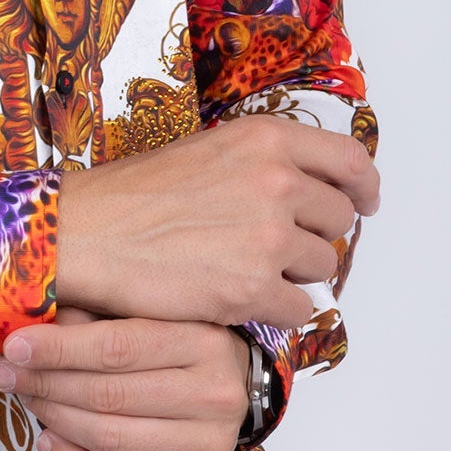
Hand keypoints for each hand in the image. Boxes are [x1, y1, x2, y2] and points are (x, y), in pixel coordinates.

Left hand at [0, 312, 250, 450]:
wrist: (231, 389)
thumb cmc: (175, 345)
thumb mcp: (144, 315)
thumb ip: (93, 316)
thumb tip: (28, 324)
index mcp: (203, 341)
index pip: (116, 347)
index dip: (57, 349)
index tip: (13, 348)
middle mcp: (216, 395)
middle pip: (108, 395)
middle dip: (45, 384)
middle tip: (5, 375)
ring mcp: (211, 446)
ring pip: (109, 438)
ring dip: (54, 420)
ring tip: (27, 401)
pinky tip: (48, 441)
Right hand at [55, 113, 378, 329]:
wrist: (87, 234)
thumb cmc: (135, 195)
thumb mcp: (208, 151)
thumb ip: (263, 165)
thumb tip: (307, 193)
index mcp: (266, 139)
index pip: (350, 161)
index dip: (363, 188)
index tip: (363, 203)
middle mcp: (276, 181)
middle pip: (338, 220)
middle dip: (315, 237)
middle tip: (278, 248)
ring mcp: (268, 236)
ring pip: (321, 267)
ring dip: (294, 275)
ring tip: (247, 271)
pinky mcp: (253, 288)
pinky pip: (298, 308)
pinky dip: (276, 310)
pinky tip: (241, 299)